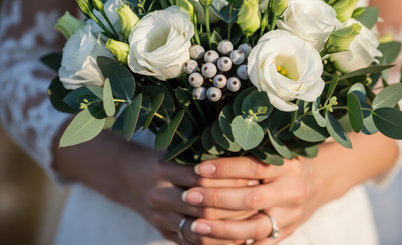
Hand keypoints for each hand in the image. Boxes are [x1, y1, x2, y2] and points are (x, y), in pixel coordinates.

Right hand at [120, 149, 258, 244]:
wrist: (128, 178)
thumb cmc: (161, 159)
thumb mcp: (175, 149)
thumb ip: (201, 151)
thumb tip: (241, 147)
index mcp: (162, 170)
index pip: (202, 179)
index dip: (230, 179)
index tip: (253, 177)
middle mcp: (158, 196)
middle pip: (203, 206)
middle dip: (235, 205)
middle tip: (259, 201)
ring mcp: (160, 218)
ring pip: (200, 229)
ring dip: (229, 227)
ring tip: (253, 220)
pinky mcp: (164, 232)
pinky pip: (194, 242)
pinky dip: (217, 241)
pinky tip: (237, 236)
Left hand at [180, 133, 398, 243]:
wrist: (320, 182)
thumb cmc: (288, 161)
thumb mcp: (276, 150)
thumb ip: (250, 150)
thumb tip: (207, 145)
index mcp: (288, 165)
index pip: (253, 167)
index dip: (224, 168)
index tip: (198, 169)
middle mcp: (291, 191)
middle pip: (250, 199)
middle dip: (216, 199)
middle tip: (189, 196)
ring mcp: (290, 216)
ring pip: (254, 227)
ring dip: (221, 228)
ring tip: (195, 225)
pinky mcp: (286, 233)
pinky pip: (260, 244)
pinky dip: (236, 244)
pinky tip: (212, 242)